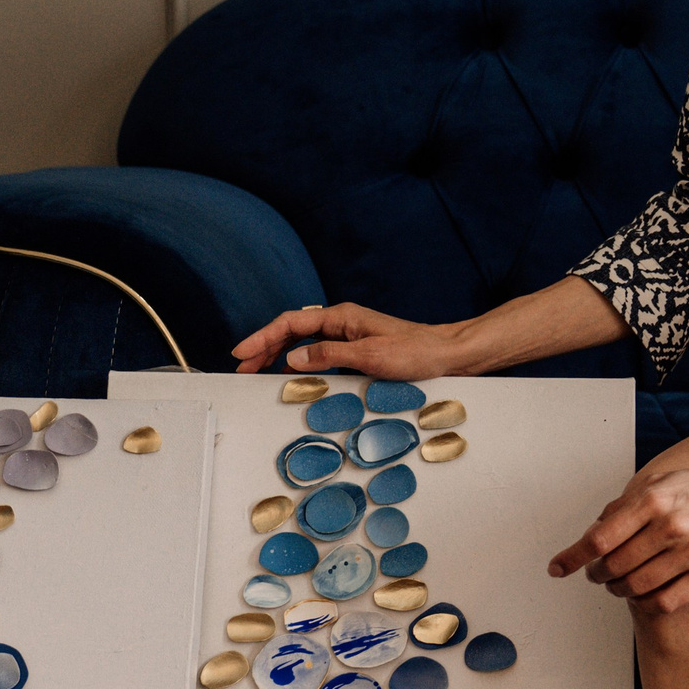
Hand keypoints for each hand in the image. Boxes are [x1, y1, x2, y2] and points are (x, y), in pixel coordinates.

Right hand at [231, 303, 460, 378]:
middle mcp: (342, 321)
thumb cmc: (415, 353)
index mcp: (342, 316)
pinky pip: (318, 351)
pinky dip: (299, 360)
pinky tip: (292, 372)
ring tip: (258, 370)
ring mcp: (348, 334)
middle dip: (264, 346)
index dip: (263, 337)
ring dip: (279, 354)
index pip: (291, 322)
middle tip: (242, 367)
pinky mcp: (356, 348)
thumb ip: (329, 355)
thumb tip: (292, 357)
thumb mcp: (370, 356)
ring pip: (303, 341)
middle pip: (292, 330)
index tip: (242, 353)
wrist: (446, 354)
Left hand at [548, 456, 688, 613]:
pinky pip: (664, 602)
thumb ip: (626, 504)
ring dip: (617, 590)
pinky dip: (645, 603)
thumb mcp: (662, 481)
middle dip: (595, 574)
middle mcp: (671, 525)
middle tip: (594, 574)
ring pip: (636, 587)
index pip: (599, 537)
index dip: (573, 557)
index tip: (557, 568)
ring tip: (616, 584)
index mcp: (653, 499)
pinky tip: (642, 595)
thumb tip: (593, 530)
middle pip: (613, 566)